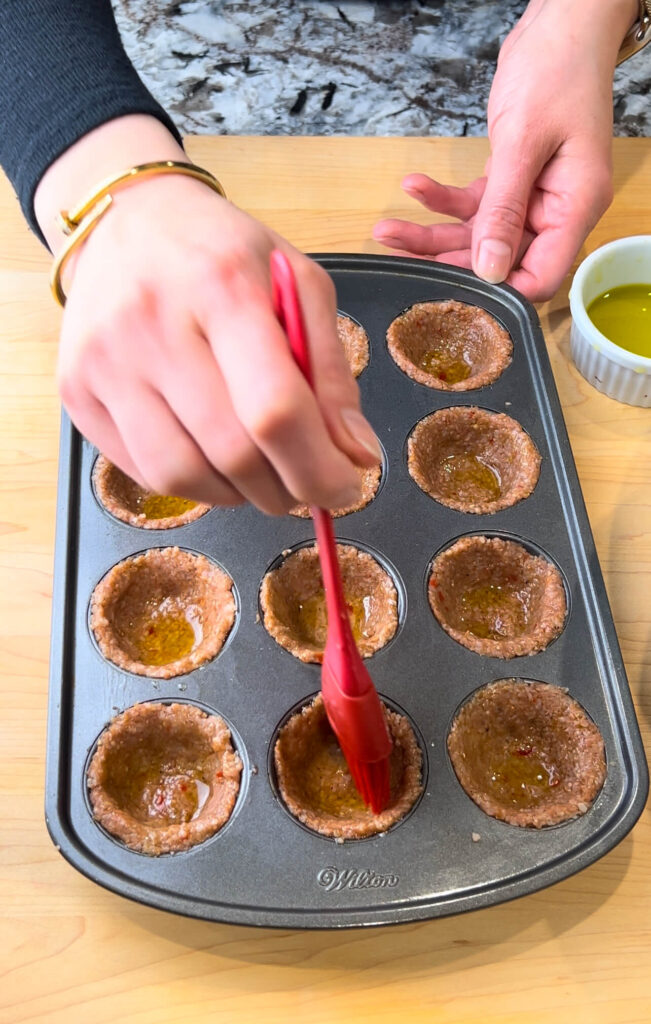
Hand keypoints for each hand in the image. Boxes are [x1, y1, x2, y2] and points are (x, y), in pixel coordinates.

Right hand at [37, 120, 379, 514]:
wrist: (128, 219)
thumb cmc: (224, 252)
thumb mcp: (298, 284)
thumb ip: (332, 372)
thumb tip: (355, 455)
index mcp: (222, 286)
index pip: (274, 408)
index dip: (318, 467)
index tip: (345, 486)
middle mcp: (153, 324)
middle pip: (232, 452)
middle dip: (286, 489)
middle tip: (307, 487)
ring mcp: (104, 361)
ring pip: (182, 475)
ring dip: (238, 495)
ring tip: (260, 473)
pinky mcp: (76, 390)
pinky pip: (142, 470)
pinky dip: (193, 482)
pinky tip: (213, 457)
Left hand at [374, 0, 635, 301]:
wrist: (560, 26)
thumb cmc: (558, 70)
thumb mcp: (524, 142)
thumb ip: (503, 210)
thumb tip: (489, 270)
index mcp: (574, 208)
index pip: (540, 276)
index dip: (500, 290)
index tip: (454, 292)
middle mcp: (554, 210)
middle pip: (499, 259)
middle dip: (446, 259)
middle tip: (398, 255)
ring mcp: (532, 197)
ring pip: (477, 234)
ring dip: (431, 231)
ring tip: (387, 229)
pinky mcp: (511, 181)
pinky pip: (472, 204)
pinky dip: (441, 199)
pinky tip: (414, 188)